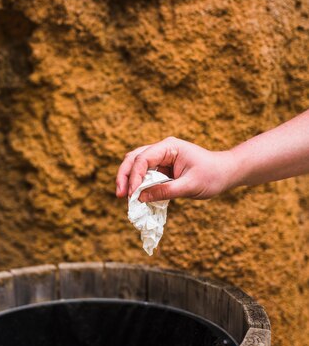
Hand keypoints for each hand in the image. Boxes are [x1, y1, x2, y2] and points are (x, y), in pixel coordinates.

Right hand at [116, 137, 233, 201]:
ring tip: (124, 197)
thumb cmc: (212, 176)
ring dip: (129, 180)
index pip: (143, 159)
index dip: (135, 176)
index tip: (132, 195)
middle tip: (120, 196)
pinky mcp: (162, 168)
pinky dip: (138, 185)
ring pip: (135, 165)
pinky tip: (136, 197)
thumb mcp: (190, 186)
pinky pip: (144, 175)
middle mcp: (162, 149)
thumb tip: (140, 198)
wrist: (225, 173)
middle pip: (133, 158)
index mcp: (169, 147)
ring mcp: (160, 158)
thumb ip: (165, 191)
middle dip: (125, 176)